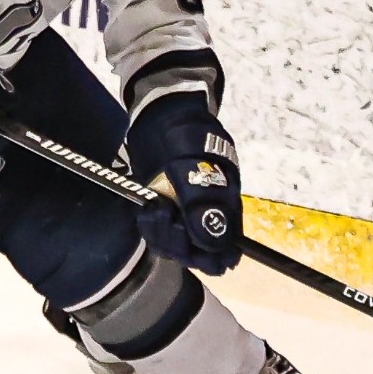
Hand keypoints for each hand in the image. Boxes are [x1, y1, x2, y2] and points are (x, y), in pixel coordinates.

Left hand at [126, 92, 241, 273]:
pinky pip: (160, 232)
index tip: (187, 248)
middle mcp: (208, 216)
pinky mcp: (166, 208)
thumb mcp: (192, 168)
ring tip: (152, 211)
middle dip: (177, 243)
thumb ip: (202, 205)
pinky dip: (151, 227)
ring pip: (176, 245)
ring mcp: (185, 213)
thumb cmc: (183, 137)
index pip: (222, 251)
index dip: (206, 257)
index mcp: (226, 208)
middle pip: (196, 253)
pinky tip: (146, 211)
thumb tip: (216, 243)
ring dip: (161, 235)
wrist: (161, 116)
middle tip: (162, 216)